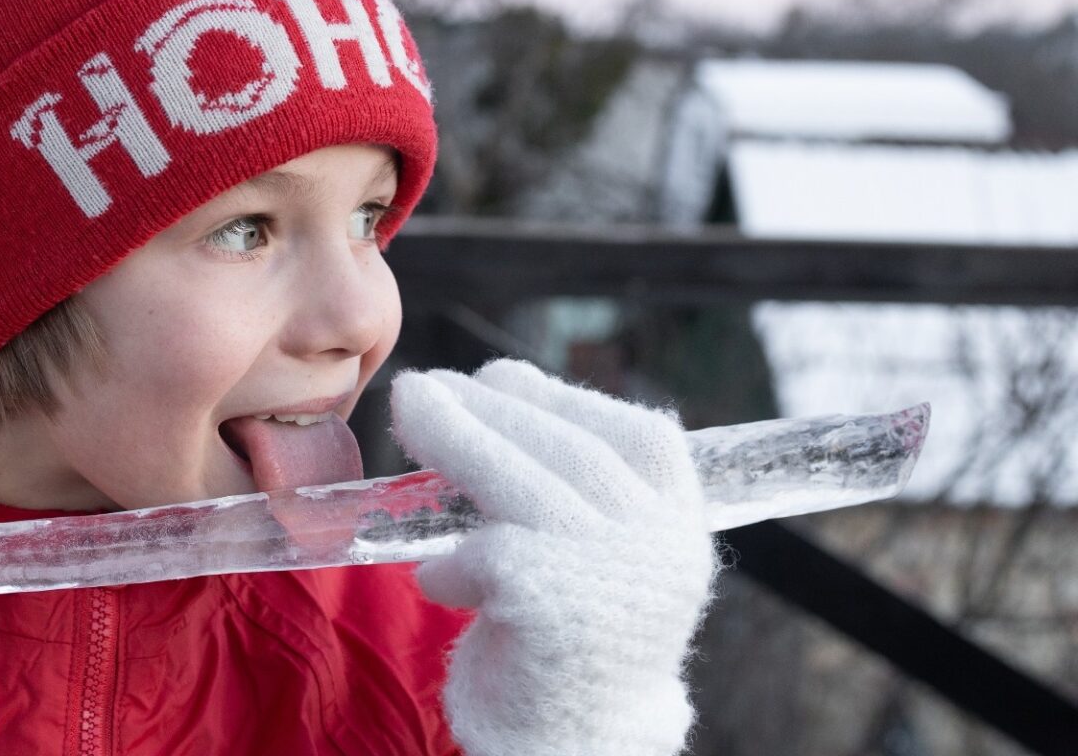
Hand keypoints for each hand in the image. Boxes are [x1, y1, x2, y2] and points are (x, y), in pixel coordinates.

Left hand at [392, 360, 718, 755]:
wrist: (575, 748)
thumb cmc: (571, 648)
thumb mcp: (598, 559)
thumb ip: (576, 487)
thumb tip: (505, 385)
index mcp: (682, 529)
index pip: (639, 438)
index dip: (566, 400)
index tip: (504, 375)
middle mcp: (661, 547)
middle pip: (569, 451)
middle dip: (491, 407)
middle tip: (427, 386)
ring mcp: (612, 574)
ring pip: (522, 483)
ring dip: (456, 440)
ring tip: (410, 414)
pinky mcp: (554, 605)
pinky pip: (486, 553)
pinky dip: (452, 563)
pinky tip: (438, 580)